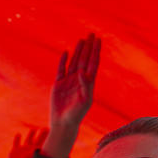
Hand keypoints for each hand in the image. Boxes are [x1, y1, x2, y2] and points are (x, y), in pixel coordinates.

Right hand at [2, 127, 48, 157]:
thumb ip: (37, 157)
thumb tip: (42, 153)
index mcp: (38, 153)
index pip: (44, 144)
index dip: (48, 138)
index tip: (52, 132)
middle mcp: (31, 150)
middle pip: (38, 140)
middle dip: (42, 134)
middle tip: (46, 128)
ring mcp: (23, 149)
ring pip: (28, 139)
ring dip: (31, 134)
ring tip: (34, 129)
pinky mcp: (15, 150)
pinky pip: (16, 143)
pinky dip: (17, 138)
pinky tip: (19, 134)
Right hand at [43, 34, 100, 157]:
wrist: (64, 123)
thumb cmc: (77, 114)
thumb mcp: (85, 101)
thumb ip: (85, 85)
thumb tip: (82, 71)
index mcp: (88, 83)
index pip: (93, 63)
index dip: (95, 51)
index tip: (98, 41)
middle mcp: (79, 80)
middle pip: (85, 59)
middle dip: (88, 47)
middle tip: (91, 34)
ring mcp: (68, 81)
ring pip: (74, 62)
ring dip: (78, 51)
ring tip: (81, 40)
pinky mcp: (58, 85)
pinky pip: (61, 70)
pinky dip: (63, 61)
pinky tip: (66, 52)